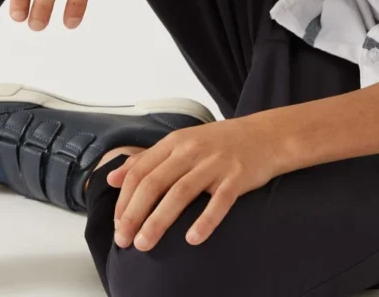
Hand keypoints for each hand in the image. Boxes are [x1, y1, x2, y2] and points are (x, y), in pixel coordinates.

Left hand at [107, 116, 281, 250]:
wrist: (265, 135)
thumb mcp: (181, 142)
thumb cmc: (220, 143)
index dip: (124, 199)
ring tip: (145, 244)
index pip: (140, 171)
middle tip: (124, 240)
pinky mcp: (237, 176)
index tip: (117, 224)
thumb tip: (113, 177)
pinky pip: (219, 201)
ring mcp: (215, 163)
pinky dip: (205, 221)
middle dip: (134, 214)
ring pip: (180, 193)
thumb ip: (148, 159)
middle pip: (155, 183)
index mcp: (175, 142)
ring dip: (159, 221)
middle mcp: (192, 150)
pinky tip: (192, 239)